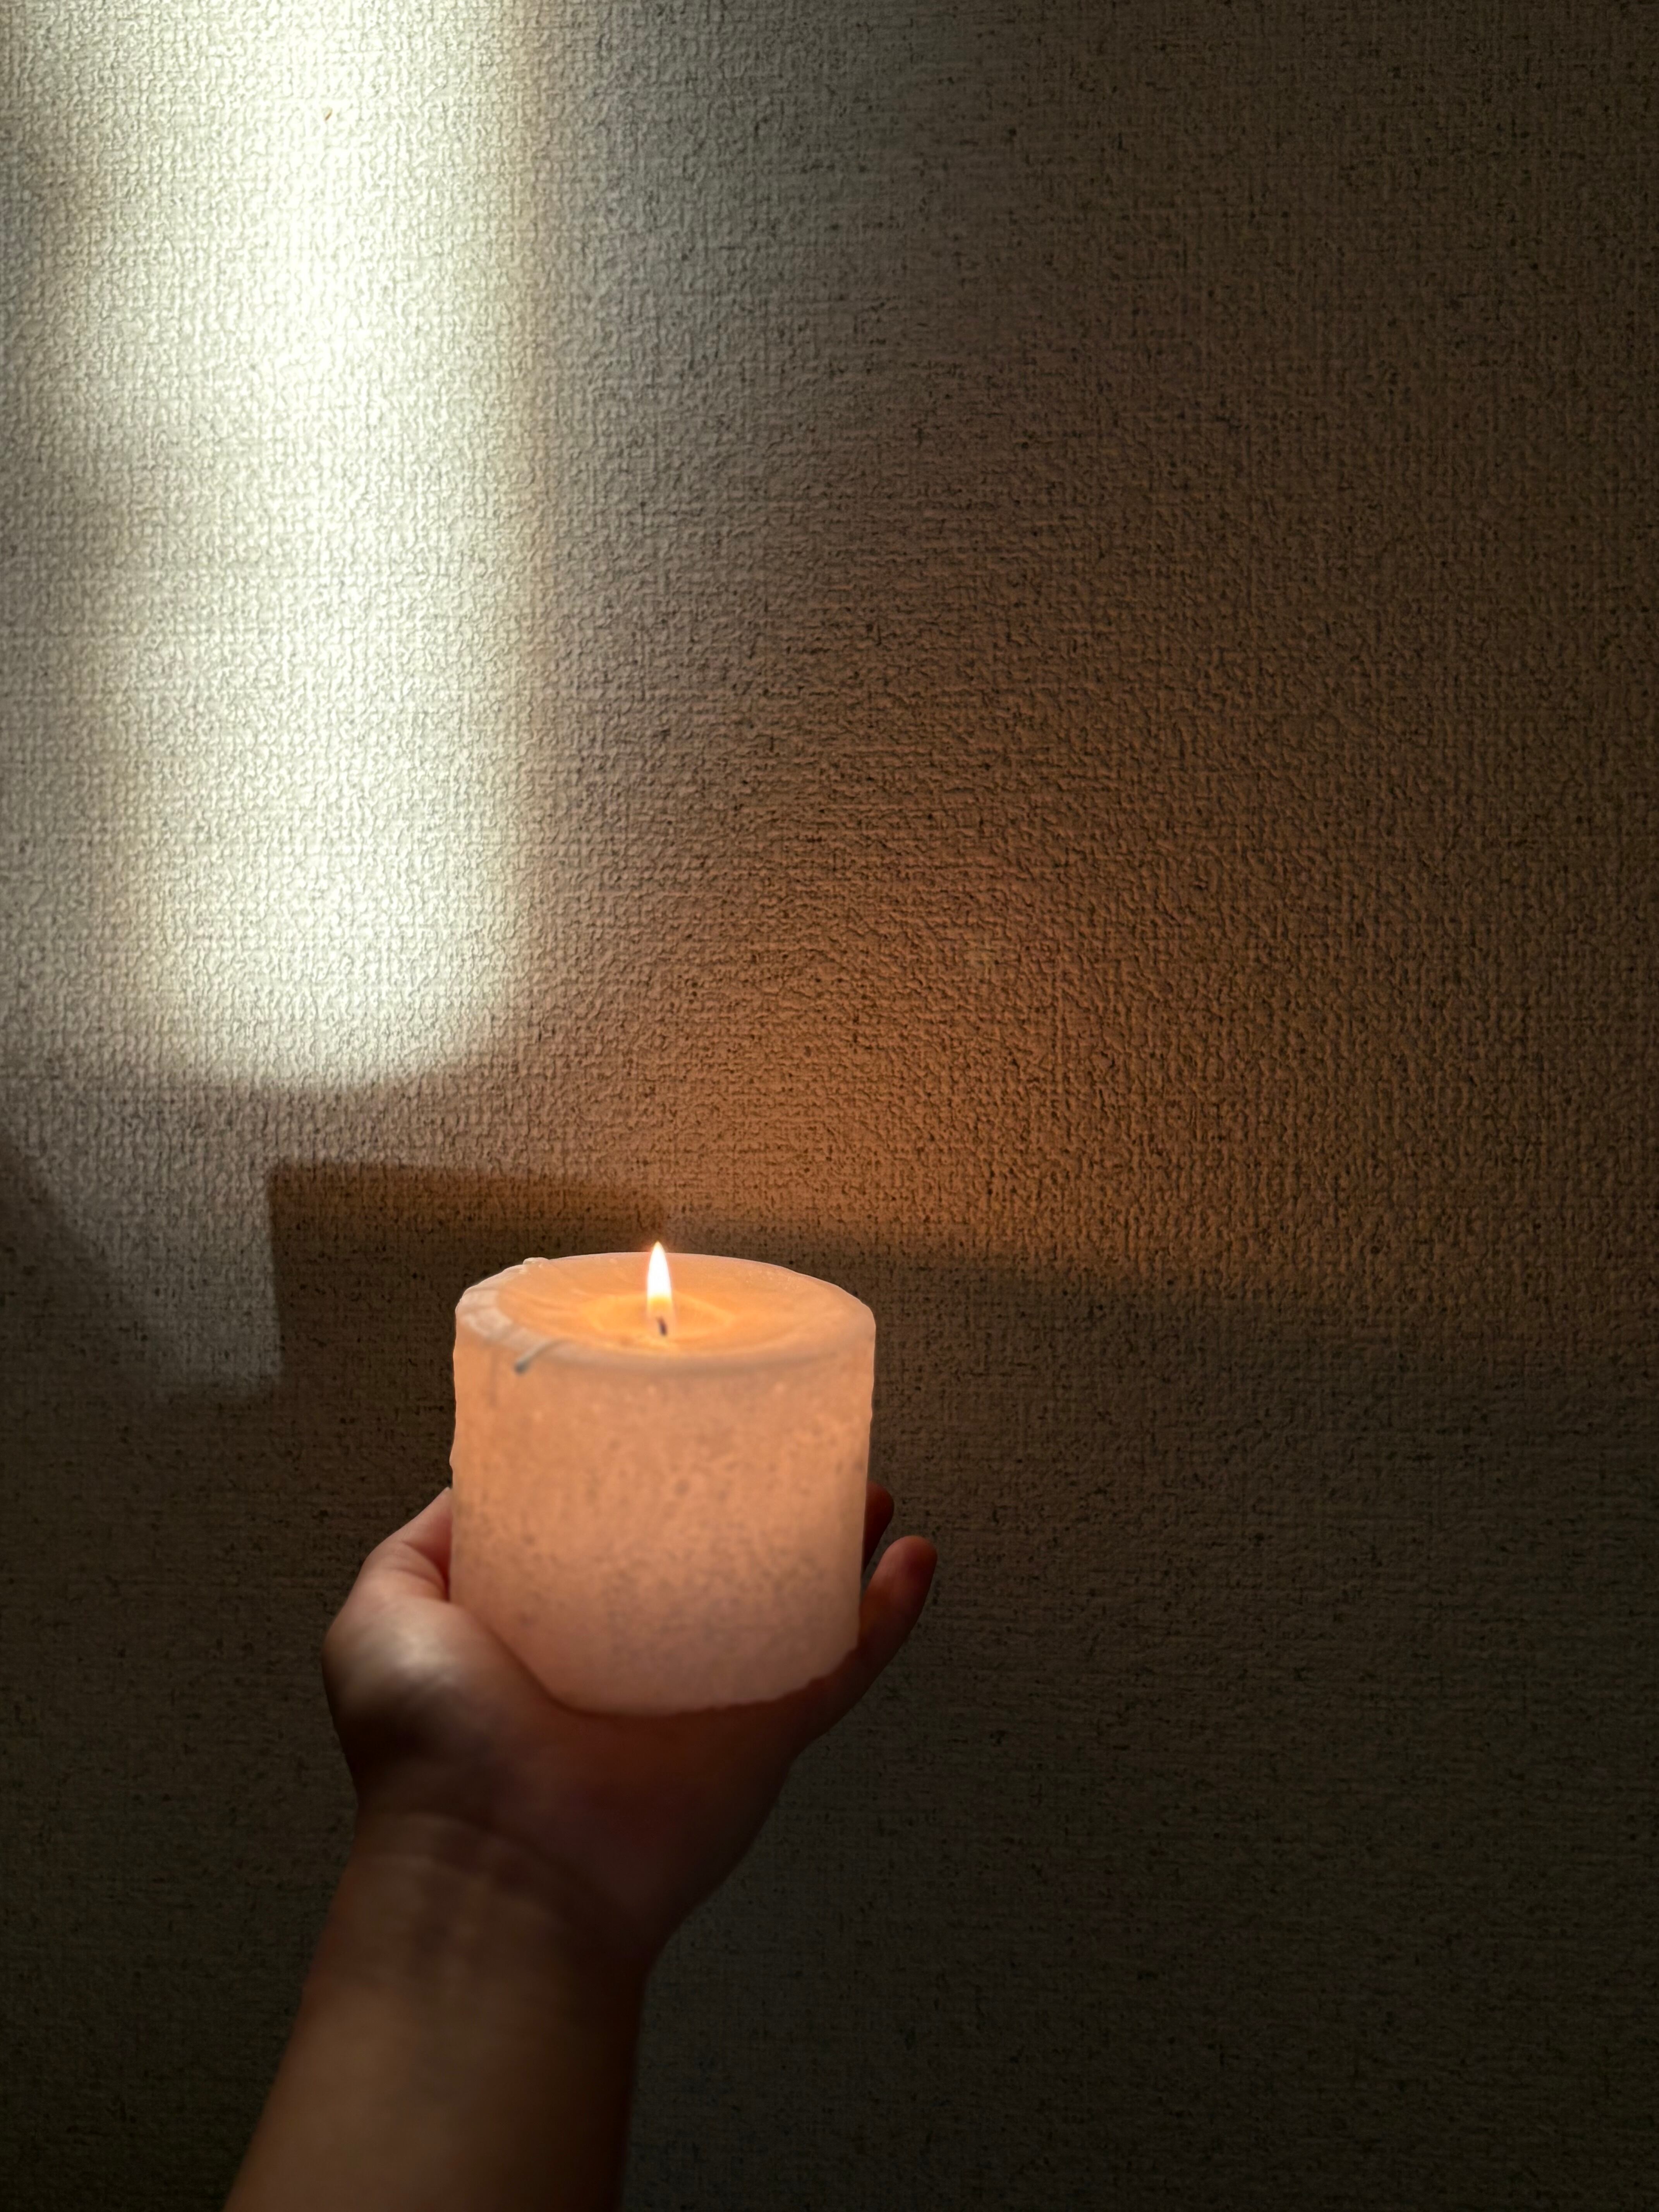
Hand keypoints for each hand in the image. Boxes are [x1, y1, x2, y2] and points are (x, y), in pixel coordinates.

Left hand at [321, 1484, 936, 1970]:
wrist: (497, 1869)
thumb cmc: (432, 1755)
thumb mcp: (382, 1618)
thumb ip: (417, 1552)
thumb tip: (467, 1488)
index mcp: (554, 1632)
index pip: (616, 1538)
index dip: (650, 1474)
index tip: (681, 1416)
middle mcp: (636, 1661)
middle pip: (717, 1564)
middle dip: (760, 1504)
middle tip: (791, 1444)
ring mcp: (705, 1699)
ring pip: (793, 1609)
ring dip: (837, 1548)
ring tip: (866, 1488)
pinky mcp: (762, 1736)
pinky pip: (842, 1666)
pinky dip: (887, 1615)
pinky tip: (911, 1561)